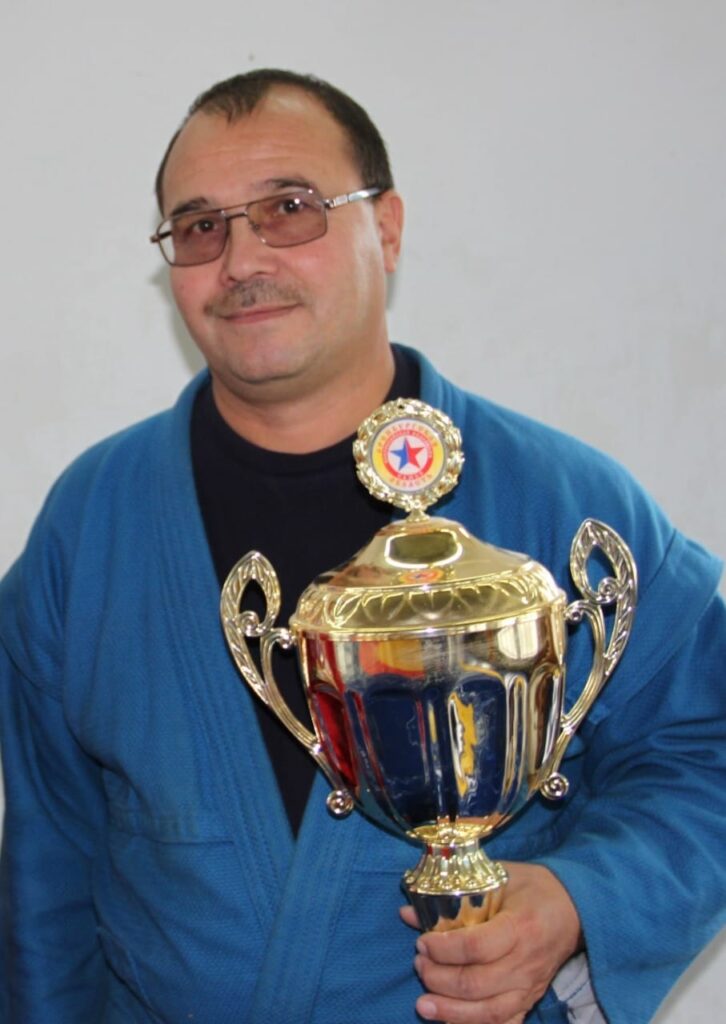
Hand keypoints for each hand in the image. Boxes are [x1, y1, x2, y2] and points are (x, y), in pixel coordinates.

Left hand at [400, 862, 582, 1023]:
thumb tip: (409, 913)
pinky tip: (450, 1021)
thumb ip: (455, 894)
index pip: (476, 947)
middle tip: (419, 964)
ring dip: (450, 1012)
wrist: (574, 908)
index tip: (422, 941)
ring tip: (424, 1004)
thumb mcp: (497, 877)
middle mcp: (525, 963)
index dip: (443, 949)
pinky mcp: (530, 1000)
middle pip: (476, 984)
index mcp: (520, 926)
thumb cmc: (533, 888)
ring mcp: (530, 987)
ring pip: (488, 1013)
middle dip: (439, 979)